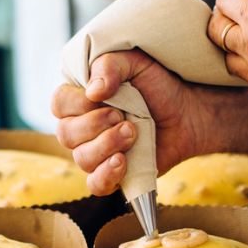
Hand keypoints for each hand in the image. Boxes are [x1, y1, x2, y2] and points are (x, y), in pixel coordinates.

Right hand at [51, 50, 200, 195]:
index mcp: (81, 98)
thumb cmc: (159, 85)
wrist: (188, 112)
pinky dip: (106, 176)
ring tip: (132, 133)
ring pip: (81, 159)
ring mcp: (97, 152)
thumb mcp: (136, 62)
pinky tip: (122, 162)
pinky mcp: (114, 174)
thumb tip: (93, 91)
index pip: (59, 104)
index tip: (104, 96)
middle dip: (94, 125)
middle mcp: (83, 128)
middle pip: (66, 134)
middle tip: (122, 117)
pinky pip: (96, 185)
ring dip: (106, 146)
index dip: (77, 103)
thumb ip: (110, 65)